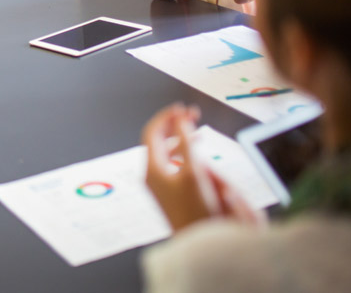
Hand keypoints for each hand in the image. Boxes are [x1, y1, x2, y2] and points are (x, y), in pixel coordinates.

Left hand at [141, 103, 265, 231]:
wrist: (197, 241)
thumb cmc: (195, 212)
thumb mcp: (193, 172)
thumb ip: (186, 144)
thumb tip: (180, 121)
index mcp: (153, 168)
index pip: (152, 132)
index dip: (166, 117)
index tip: (181, 108)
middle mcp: (153, 175)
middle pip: (159, 140)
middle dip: (175, 125)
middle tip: (192, 115)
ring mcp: (161, 183)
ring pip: (168, 152)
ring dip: (181, 138)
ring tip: (197, 131)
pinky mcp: (171, 191)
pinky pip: (175, 163)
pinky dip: (185, 153)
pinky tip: (197, 153)